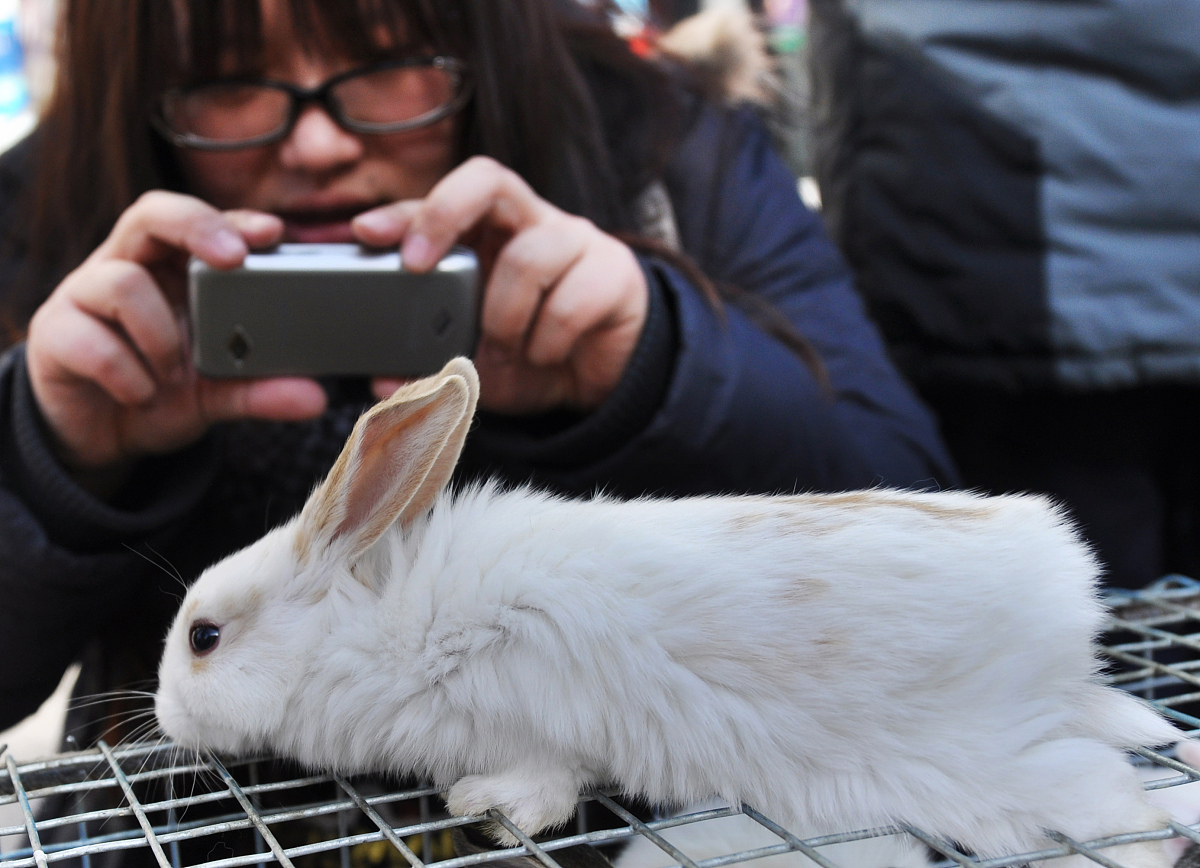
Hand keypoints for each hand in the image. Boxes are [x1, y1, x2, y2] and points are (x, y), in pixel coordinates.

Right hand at [26, 191, 326, 475]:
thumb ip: (262, 390)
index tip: (273, 233)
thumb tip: (316, 398)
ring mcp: (84, 295)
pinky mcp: (54, 335)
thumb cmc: (162, 391)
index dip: (233, 219)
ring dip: (160, 335)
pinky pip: (92, 342)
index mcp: (172, 269)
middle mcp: (127, 267)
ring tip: (172, 374)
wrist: (101, 436)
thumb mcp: (220, 394)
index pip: (201, 222)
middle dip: (195, 226)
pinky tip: (142, 395)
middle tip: (234, 260)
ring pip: (122, 282)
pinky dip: (128, 375)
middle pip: (150, 213)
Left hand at [353, 156, 648, 413]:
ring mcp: (577, 242)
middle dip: (443, 213)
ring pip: (527, 257)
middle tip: (417, 265)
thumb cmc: (530, 359)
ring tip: (506, 352)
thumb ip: (430, 367)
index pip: (443, 200)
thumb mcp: (472, 366)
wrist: (602, 384)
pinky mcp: (616, 273)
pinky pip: (570, 302)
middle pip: (487, 179)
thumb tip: (381, 381)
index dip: (404, 211)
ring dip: (504, 318)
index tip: (366, 233)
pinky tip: (546, 357)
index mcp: (491, 234)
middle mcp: (531, 223)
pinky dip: (547, 343)